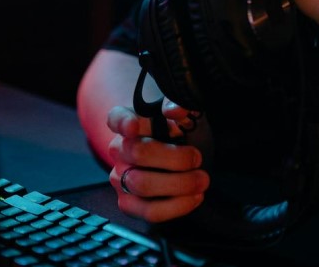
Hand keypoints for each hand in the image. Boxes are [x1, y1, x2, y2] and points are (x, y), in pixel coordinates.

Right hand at [105, 101, 210, 222]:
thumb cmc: (180, 136)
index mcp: (128, 122)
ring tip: (201, 180)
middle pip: (138, 153)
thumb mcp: (186, 118)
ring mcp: (120, 177)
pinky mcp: (129, 204)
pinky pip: (150, 211)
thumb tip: (175, 110)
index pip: (116, 118)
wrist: (180, 161)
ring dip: (180, 184)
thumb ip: (181, 108)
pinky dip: (177, 206)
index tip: (134, 126)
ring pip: (143, 185)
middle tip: (197, 158)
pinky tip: (194, 197)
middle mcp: (119, 149)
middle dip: (175, 159)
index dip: (123, 122)